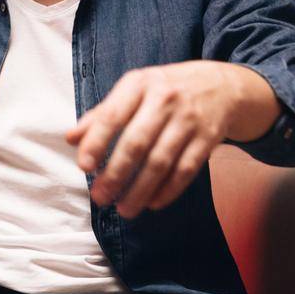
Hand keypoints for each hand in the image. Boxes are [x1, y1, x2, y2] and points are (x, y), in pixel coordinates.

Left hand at [67, 61, 278, 217]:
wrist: (223, 85)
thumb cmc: (165, 90)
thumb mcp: (133, 90)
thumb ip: (101, 114)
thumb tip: (71, 138)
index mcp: (139, 84)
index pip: (112, 116)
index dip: (96, 142)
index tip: (84, 167)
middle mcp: (165, 99)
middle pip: (137, 143)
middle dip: (116, 174)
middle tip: (100, 197)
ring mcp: (189, 119)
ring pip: (161, 161)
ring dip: (140, 190)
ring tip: (124, 209)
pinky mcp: (209, 138)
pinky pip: (186, 169)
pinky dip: (169, 190)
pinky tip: (152, 203)